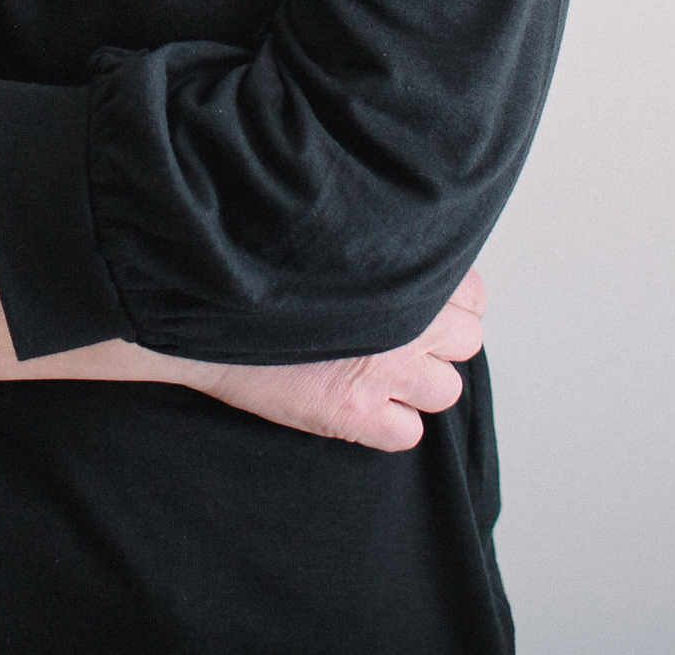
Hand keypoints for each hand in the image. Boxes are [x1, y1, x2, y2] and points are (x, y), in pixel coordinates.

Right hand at [179, 270, 486, 451]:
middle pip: (467, 340)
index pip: (471, 293)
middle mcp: (404, 321)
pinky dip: (391, 424)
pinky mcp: (355, 418)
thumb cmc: (262, 267)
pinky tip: (361, 403)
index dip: (448, 299)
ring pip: (446, 390)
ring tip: (381, 370)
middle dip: (441, 339)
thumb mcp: (333, 241)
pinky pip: (409, 434)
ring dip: (420, 384)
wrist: (203, 308)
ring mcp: (383, 372)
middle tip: (403, 335)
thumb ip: (380, 252)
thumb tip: (417, 258)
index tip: (424, 300)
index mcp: (399, 269)